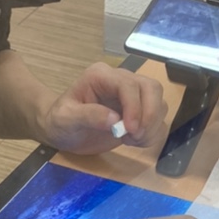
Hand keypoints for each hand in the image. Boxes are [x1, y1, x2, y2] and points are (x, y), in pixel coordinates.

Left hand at [38, 63, 167, 154]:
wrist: (61, 132)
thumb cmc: (59, 122)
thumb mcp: (65, 119)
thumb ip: (88, 116)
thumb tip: (115, 120)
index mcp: (101, 76)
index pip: (129, 84)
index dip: (134, 106)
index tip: (129, 130)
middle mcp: (120, 81)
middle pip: (151, 88)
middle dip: (149, 114)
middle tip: (135, 136)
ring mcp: (132, 96)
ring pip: (159, 102)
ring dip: (151, 126)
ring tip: (130, 140)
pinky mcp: (138, 112)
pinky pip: (157, 119)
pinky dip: (152, 133)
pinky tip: (134, 142)